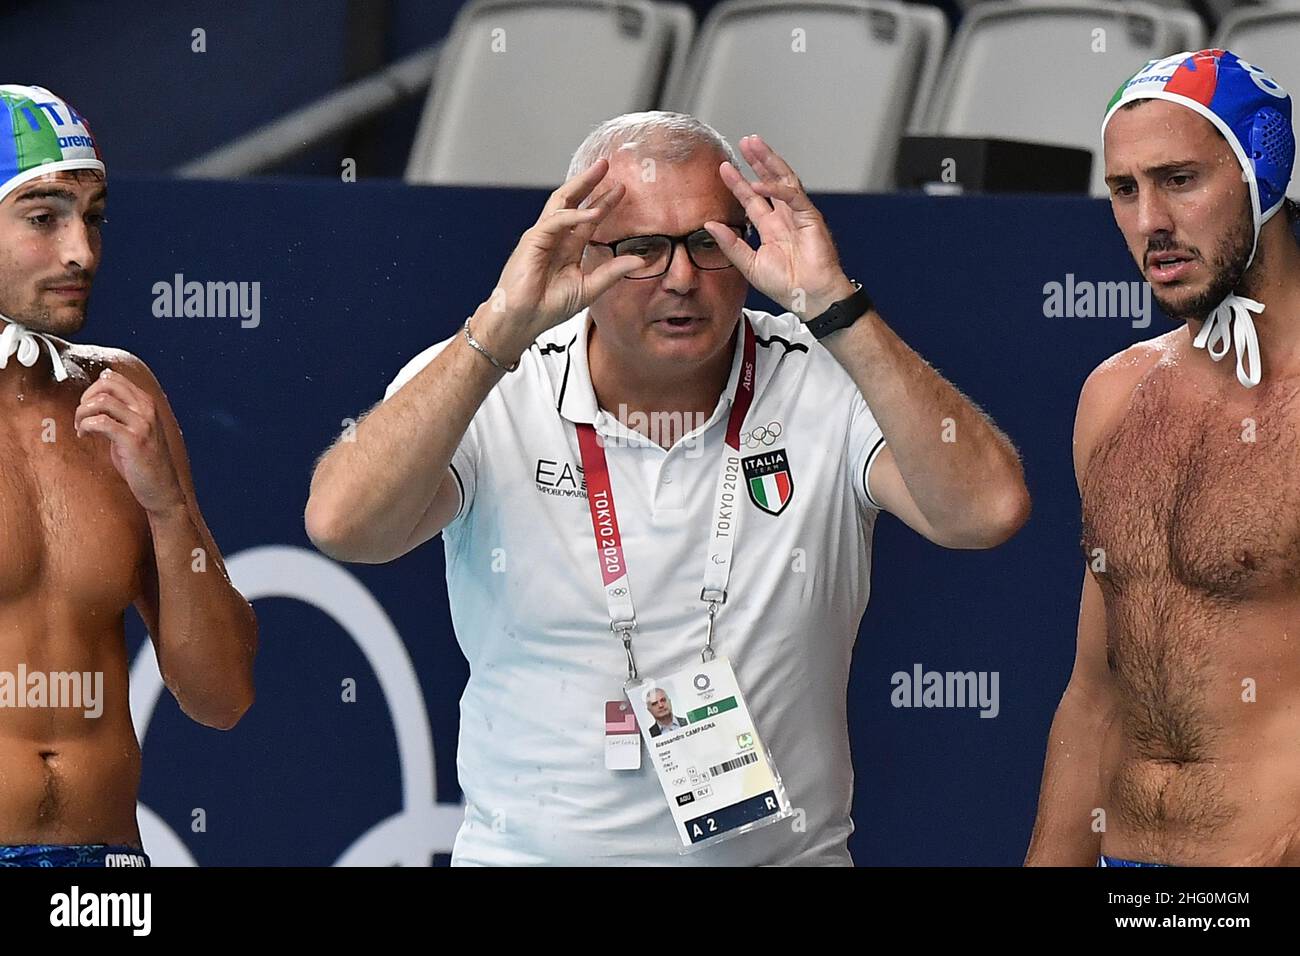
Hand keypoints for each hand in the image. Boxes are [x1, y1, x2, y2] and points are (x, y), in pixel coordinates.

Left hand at [74, 368, 184, 515]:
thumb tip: (98, 396)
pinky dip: (85, 426)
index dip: (93, 389)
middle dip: (85, 397)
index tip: (88, 406)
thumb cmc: (146, 463)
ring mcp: (142, 424)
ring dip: (82, 413)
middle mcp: (146, 410)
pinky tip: (84, 435)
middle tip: (81, 415)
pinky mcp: (133, 440)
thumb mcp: (136, 430)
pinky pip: (100, 422)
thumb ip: (121, 413)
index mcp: (147, 404)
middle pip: (107, 384)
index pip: (115, 378)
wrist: (162, 489)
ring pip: (102, 401)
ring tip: (80, 427)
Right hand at [475, 159, 644, 359]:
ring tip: (600, 172)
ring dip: (581, 185)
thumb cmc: (547, 307)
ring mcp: (541, 237)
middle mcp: (554, 238)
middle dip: (589, 182)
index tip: (621, 189)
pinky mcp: (532, 240)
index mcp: (566, 249)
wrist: (522, 320)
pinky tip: (593, 213)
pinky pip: (556, 221)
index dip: (603, 203)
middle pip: (572, 201)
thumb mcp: (589, 288)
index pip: (587, 220)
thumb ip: (612, 272)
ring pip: (561, 202)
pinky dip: (574, 215)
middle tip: (606, 164)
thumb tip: (640, 261)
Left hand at [705, 135, 855, 318]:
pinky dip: (776, 188)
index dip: (739, 183)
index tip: (724, 168)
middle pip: (770, 181)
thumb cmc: (786, 285)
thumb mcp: (749, 264)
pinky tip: (760, 183)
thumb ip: (730, 245)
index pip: (752, 199)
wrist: (808, 297)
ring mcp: (798, 215)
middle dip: (757, 161)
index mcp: (771, 228)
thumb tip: (709, 225)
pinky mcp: (811, 217)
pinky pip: (793, 196)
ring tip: (755, 144)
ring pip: (784, 179)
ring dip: (769, 161)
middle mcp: (785, 217)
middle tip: (745, 142)